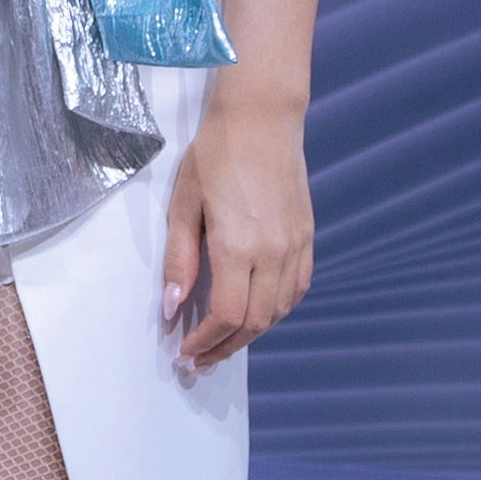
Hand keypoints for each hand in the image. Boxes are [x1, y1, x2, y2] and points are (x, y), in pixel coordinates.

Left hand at [162, 98, 312, 370]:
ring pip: (279, 310)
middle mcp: (273, 253)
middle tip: (199, 360)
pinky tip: (255, 313)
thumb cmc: (214, 156)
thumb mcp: (183, 206)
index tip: (186, 352)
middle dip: (225, 348)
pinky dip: (276, 310)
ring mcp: (296, 245)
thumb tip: (173, 307)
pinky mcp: (307, 236)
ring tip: (223, 343)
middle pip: (255, 322)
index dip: (206, 341)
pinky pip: (296, 288)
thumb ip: (180, 260)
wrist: (261, 119)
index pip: (227, 315)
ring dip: (250, 334)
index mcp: (238, 247)